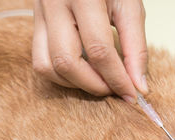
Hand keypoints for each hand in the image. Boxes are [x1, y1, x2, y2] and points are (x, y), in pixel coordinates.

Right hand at [32, 0, 147, 101]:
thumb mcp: (129, 7)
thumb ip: (136, 48)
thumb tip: (138, 86)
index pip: (99, 50)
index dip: (118, 79)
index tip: (132, 95)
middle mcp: (55, 4)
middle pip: (67, 62)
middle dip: (95, 85)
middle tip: (115, 89)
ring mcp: (40, 15)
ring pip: (47, 66)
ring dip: (76, 84)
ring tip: (100, 81)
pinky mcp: (35, 24)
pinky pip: (40, 61)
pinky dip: (63, 76)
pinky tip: (83, 72)